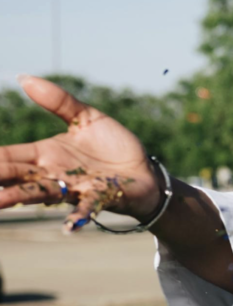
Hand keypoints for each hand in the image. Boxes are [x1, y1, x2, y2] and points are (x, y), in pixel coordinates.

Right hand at [0, 75, 161, 233]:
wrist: (145, 171)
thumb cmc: (113, 146)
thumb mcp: (87, 118)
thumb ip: (58, 101)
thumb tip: (23, 78)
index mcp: (45, 154)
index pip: (7, 156)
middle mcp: (53, 174)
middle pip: (15, 176)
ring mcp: (74, 188)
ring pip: (41, 193)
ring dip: (19, 197)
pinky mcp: (100, 197)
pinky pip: (85, 208)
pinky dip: (77, 217)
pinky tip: (68, 227)